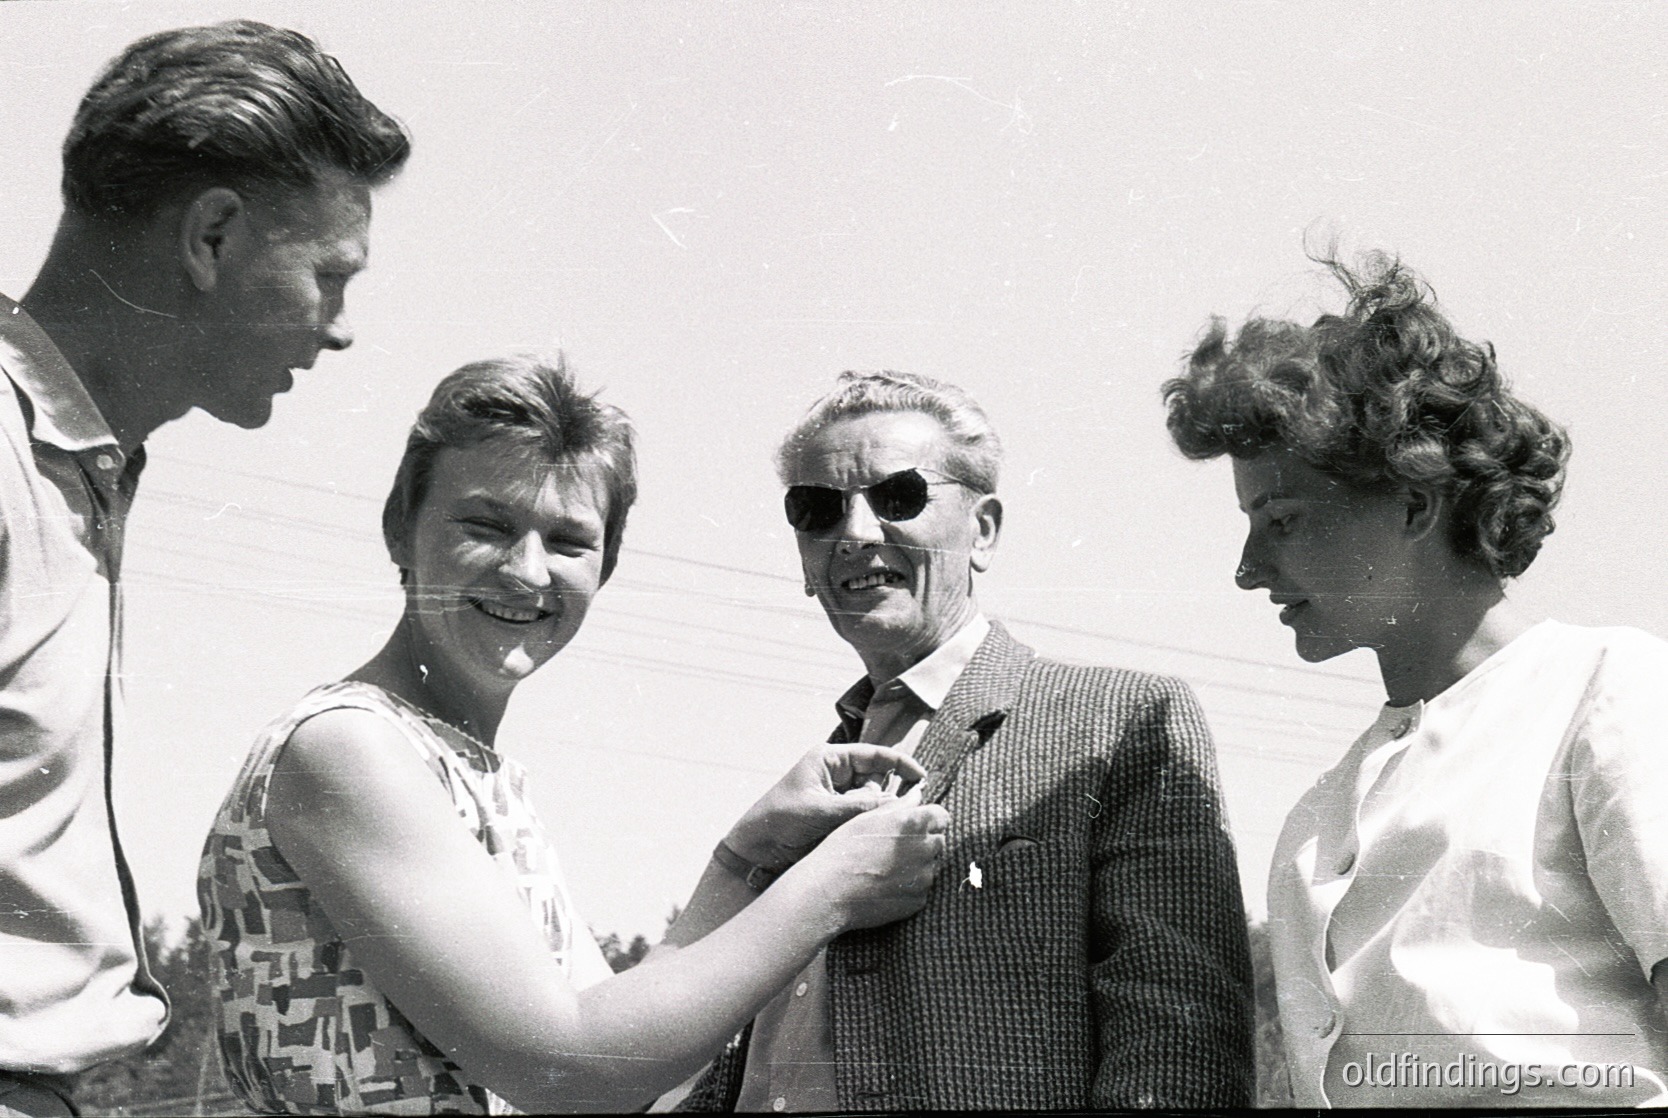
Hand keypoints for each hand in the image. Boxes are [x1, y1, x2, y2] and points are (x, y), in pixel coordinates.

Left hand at [724, 745, 928, 870]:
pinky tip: (874, 838)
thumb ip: (860, 808)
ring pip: (875, 803)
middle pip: (880, 779)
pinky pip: (865, 819)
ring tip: (882, 830)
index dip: (901, 764)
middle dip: (892, 795)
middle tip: (907, 813)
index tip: (923, 777)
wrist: (754, 852)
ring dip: (881, 815)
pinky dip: (872, 827)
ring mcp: (839, 798)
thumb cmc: (778, 821)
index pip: (875, 755)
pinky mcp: (839, 819)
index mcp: (829, 760)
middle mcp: (837, 776)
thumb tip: (900, 806)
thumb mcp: (820, 811)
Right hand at [783, 799, 949, 931]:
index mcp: (914, 823)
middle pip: (937, 840)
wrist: (830, 891)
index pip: (941, 816)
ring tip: (886, 867)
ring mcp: (923, 877)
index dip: (928, 819)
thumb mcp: (867, 818)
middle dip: (923, 841)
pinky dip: (909, 887)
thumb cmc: (844, 849)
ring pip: (930, 866)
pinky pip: (920, 889)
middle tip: (894, 847)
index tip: (912, 825)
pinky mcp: (918, 900)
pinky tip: (885, 885)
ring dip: (916, 865)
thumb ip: (899, 804)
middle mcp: (925, 849)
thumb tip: (917, 795)